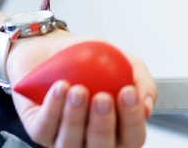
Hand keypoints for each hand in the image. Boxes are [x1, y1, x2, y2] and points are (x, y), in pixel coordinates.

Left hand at [6, 32, 156, 147]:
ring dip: (76, 117)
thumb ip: (139, 78)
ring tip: (77, 89)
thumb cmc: (84, 58)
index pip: (132, 137)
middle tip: (102, 97)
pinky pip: (46, 128)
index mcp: (117, 129)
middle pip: (103, 146)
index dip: (133, 120)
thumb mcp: (119, 59)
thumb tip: (146, 104)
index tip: (128, 92)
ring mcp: (65, 138)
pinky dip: (53, 109)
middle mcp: (92, 140)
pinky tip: (59, 89)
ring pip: (72, 142)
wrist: (47, 49)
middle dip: (103, 123)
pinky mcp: (40, 131)